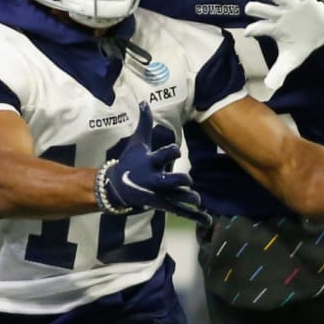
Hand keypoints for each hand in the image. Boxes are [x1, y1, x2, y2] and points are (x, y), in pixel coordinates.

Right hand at [101, 104, 210, 224]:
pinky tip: (207, 221)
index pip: (163, 155)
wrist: (116, 187)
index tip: (176, 151)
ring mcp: (159, 194)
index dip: (171, 152)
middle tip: (187, 180)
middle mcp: (154, 179)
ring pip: (177, 198)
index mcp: (149, 163)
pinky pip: (181, 211)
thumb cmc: (130, 162)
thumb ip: (145, 124)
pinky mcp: (163, 205)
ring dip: (189, 199)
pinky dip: (195, 216)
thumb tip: (144, 102)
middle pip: (171, 180)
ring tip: (198, 200)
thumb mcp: (137, 143)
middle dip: (181, 180)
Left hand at [244, 0, 323, 92]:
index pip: (261, 29)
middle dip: (257, 9)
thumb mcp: (291, 60)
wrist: (320, 32)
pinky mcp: (305, 0)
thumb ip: (280, 72)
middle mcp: (279, 15)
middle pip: (265, 11)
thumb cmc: (300, 44)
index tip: (248, 33)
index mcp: (274, 29)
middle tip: (248, 8)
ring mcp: (291, 7)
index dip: (254, 30)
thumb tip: (270, 88)